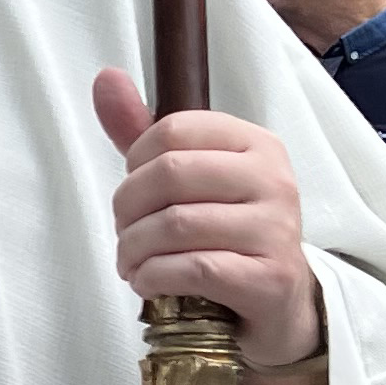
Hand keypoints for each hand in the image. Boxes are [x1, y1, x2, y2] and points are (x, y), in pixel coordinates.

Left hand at [93, 74, 322, 371]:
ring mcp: (276, 231)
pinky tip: (148, 282)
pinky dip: (155, 276)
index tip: (134, 193)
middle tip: (125, 234)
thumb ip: (144, 133)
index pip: (174, 129)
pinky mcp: (270, 279)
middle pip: (171, 174)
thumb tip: (105, 78)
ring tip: (131, 264)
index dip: (135, 162)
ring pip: (177, 224)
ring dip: (135, 249)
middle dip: (128, 209)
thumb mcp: (190, 181)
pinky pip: (195, 268)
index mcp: (257, 144)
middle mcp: (274, 180)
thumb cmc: (227, 236)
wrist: (280, 306)